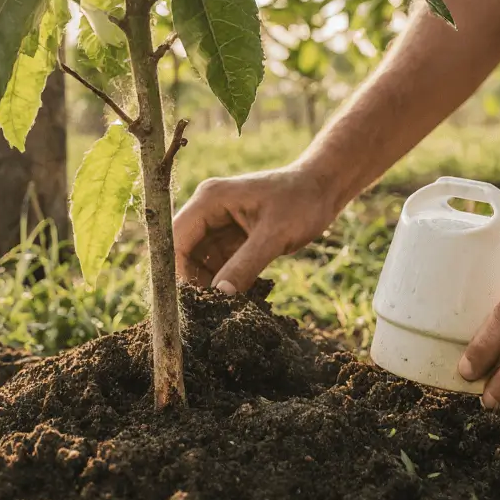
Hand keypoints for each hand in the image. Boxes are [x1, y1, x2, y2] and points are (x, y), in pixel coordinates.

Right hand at [173, 167, 341, 293]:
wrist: (324, 189)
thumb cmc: (301, 202)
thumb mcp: (274, 236)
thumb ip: (245, 265)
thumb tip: (218, 296)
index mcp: (209, 200)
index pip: (176, 239)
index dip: (177, 271)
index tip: (188, 301)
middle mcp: (208, 210)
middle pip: (184, 253)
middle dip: (194, 282)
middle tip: (210, 311)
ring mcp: (219, 224)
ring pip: (200, 263)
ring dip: (211, 285)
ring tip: (228, 306)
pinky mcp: (232, 238)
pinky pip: (218, 265)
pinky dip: (226, 282)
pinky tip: (242, 296)